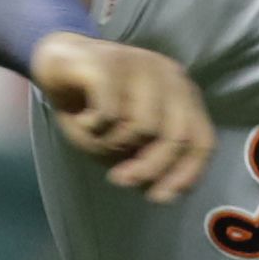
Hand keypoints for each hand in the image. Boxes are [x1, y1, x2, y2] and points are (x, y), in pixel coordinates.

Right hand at [30, 32, 216, 202]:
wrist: (57, 62)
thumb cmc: (94, 106)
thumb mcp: (123, 140)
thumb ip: (146, 160)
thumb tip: (161, 190)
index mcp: (182, 94)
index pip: (202, 141)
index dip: (186, 175)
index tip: (159, 197)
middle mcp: (169, 76)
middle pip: (176, 137)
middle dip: (149, 168)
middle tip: (120, 179)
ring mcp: (140, 64)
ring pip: (141, 126)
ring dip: (113, 144)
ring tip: (95, 136)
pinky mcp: (108, 62)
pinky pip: (109, 113)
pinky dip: (93, 127)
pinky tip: (84, 120)